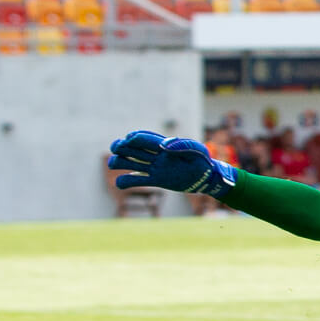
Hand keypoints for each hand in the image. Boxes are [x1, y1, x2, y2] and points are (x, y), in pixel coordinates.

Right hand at [108, 131, 235, 196]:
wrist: (207, 177)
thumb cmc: (203, 160)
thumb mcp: (197, 150)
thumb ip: (181, 145)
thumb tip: (163, 146)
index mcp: (164, 146)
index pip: (145, 139)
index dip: (136, 138)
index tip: (129, 139)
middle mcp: (156, 156)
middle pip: (133, 148)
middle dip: (121, 146)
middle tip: (116, 148)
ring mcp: (155, 168)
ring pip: (131, 163)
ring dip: (119, 162)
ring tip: (113, 164)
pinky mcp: (156, 180)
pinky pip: (138, 181)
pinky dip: (126, 181)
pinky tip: (121, 182)